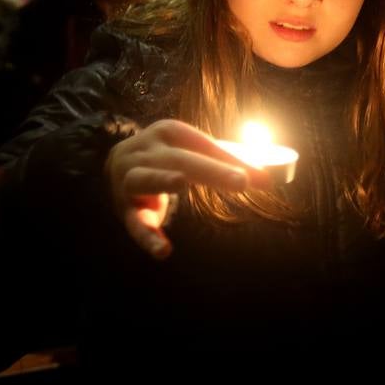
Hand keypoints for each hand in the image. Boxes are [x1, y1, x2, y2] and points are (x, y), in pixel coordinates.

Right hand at [104, 119, 265, 259]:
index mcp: (169, 132)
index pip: (204, 144)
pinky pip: (135, 222)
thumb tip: (271, 175)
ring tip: (182, 183)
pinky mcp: (125, 208)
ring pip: (147, 178)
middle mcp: (146, 151)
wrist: (112, 165)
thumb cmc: (166, 157)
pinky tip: (163, 251)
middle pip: (181, 159)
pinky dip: (148, 236)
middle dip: (213, 169)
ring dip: (163, 180)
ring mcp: (130, 178)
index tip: (264, 178)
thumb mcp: (191, 151)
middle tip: (243, 182)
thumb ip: (226, 160)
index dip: (233, 159)